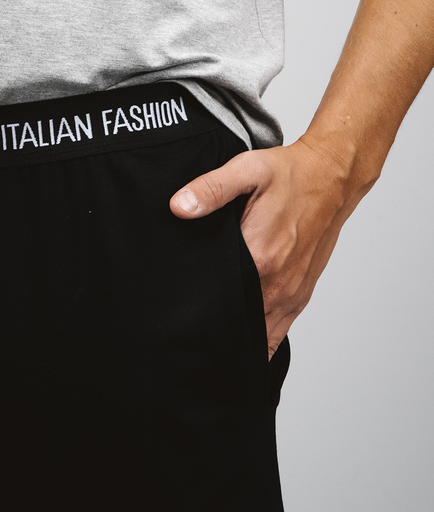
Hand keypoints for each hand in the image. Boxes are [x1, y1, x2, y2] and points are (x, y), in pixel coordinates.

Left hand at [169, 135, 367, 358]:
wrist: (332, 177)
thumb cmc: (290, 174)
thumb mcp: (248, 170)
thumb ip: (211, 189)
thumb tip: (179, 207)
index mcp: (259, 257)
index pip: (218, 299)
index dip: (195, 307)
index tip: (179, 309)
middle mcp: (277, 283)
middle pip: (236, 321)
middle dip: (211, 327)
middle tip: (187, 327)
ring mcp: (290, 292)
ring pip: (258, 334)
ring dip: (236, 337)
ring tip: (209, 340)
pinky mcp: (301, 294)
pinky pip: (278, 332)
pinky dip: (260, 340)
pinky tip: (242, 341)